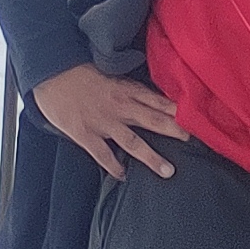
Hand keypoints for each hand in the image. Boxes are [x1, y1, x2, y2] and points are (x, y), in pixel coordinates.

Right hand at [34, 63, 188, 180]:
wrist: (51, 74)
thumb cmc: (80, 72)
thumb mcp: (110, 72)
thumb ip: (128, 86)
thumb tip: (147, 95)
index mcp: (127, 89)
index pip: (159, 100)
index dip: (179, 109)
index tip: (198, 117)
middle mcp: (120, 106)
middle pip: (155, 120)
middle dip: (176, 131)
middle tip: (195, 142)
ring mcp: (104, 122)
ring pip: (133, 143)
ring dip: (152, 157)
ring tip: (168, 171)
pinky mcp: (86, 134)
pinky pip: (103, 155)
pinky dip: (113, 167)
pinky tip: (122, 176)